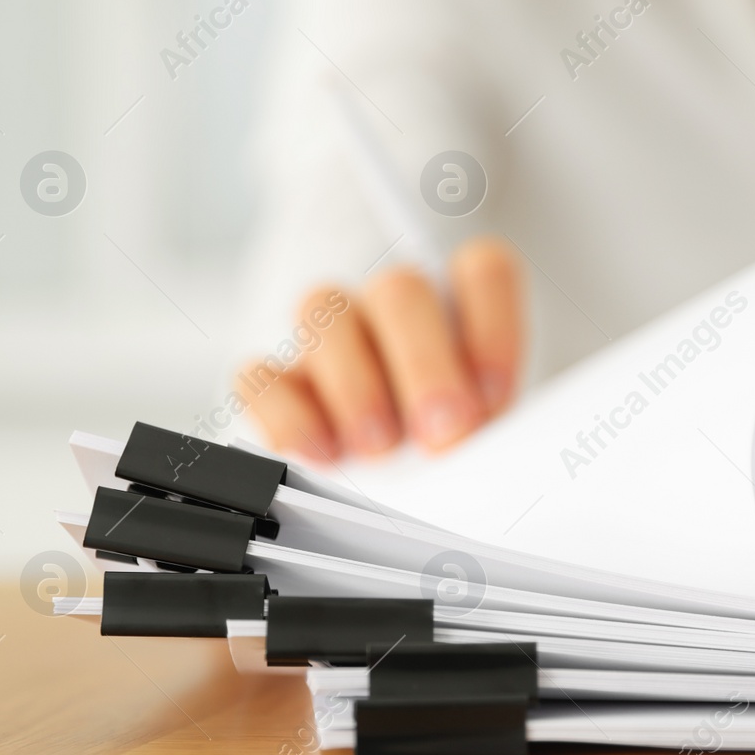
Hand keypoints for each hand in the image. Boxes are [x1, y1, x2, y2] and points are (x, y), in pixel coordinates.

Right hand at [241, 236, 523, 462]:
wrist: (403, 483)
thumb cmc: (456, 443)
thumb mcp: (490, 433)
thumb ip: (492, 422)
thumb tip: (481, 440)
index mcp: (464, 302)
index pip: (483, 271)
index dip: (492, 328)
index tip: (494, 397)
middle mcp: (394, 306)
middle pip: (401, 291)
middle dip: (423, 364)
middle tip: (443, 432)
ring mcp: (330, 337)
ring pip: (323, 313)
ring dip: (355, 385)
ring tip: (380, 447)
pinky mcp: (278, 382)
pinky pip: (260, 376)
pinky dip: (289, 414)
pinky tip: (323, 454)